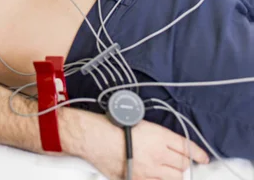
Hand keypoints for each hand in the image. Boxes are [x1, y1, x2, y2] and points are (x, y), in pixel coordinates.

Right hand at [77, 112, 208, 179]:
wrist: (94, 138)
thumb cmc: (111, 126)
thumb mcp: (138, 123)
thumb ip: (156, 135)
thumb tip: (168, 143)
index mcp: (159, 136)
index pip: (187, 147)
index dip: (198, 153)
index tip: (203, 158)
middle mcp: (158, 154)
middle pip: (183, 164)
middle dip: (182, 163)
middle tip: (178, 161)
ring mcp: (149, 170)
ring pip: (174, 178)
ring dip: (173, 174)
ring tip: (167, 170)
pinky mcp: (138, 179)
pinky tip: (154, 176)